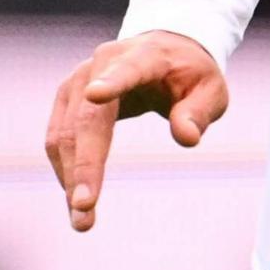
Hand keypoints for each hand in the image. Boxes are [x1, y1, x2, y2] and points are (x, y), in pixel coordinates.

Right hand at [42, 30, 229, 232]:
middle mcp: (101, 64)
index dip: (113, 82)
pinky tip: (75, 200)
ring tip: (81, 219)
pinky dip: (66, 171)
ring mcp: (77, 82)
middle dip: (84, 164)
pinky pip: (58, 140)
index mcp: (144, 55)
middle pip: (87, 117)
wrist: (163, 50)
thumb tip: (187, 138)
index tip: (96, 95)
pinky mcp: (66, 100)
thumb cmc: (190, 74)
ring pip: (64, 133)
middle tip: (85, 206)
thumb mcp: (211, 90)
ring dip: (69, 177)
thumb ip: (199, 112)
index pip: (128, 69)